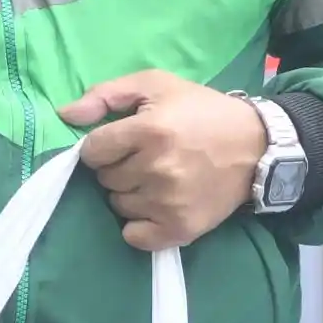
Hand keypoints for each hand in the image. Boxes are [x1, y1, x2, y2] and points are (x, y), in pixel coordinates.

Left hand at [60, 71, 263, 251]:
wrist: (257, 146)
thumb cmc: (202, 111)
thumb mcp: (157, 85)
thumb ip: (106, 95)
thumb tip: (65, 115)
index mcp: (149, 130)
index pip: (93, 150)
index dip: (102, 145)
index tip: (122, 142)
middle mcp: (157, 168)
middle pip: (104, 179)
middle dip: (117, 168)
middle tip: (145, 159)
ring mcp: (168, 202)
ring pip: (118, 205)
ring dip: (129, 193)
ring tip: (156, 179)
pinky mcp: (181, 228)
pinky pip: (134, 236)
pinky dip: (138, 225)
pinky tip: (155, 207)